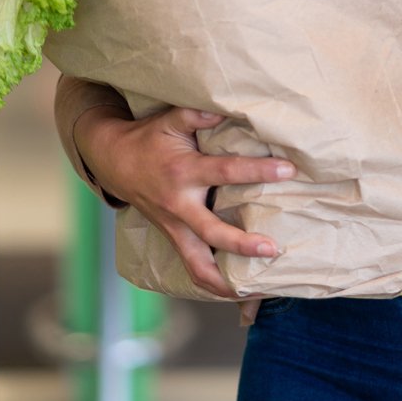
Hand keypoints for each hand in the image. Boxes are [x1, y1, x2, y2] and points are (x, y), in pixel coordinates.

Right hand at [72, 106, 296, 299]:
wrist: (114, 161)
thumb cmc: (149, 138)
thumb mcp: (170, 119)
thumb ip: (198, 114)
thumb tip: (227, 107)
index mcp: (183, 172)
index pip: (226, 172)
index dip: (258, 171)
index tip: (287, 170)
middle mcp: (179, 206)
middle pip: (212, 233)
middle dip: (242, 245)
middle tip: (273, 250)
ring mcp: (174, 228)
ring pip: (199, 266)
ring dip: (227, 282)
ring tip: (260, 290)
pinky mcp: (174, 240)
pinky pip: (194, 270)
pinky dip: (215, 285)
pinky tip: (241, 292)